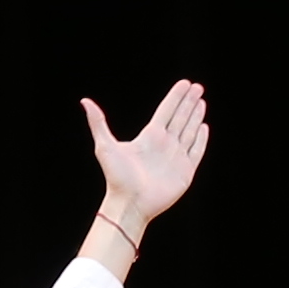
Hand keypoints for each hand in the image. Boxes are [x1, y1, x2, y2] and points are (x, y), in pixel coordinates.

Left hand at [80, 77, 209, 234]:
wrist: (129, 204)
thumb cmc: (116, 177)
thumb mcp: (105, 146)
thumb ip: (98, 123)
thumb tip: (85, 101)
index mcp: (149, 137)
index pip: (166, 111)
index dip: (176, 97)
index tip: (185, 83)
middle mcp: (164, 145)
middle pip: (180, 117)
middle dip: (189, 102)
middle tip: (198, 87)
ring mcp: (176, 157)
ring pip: (189, 131)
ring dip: (196, 116)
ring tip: (202, 102)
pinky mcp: (185, 171)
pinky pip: (196, 151)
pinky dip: (201, 139)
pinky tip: (203, 127)